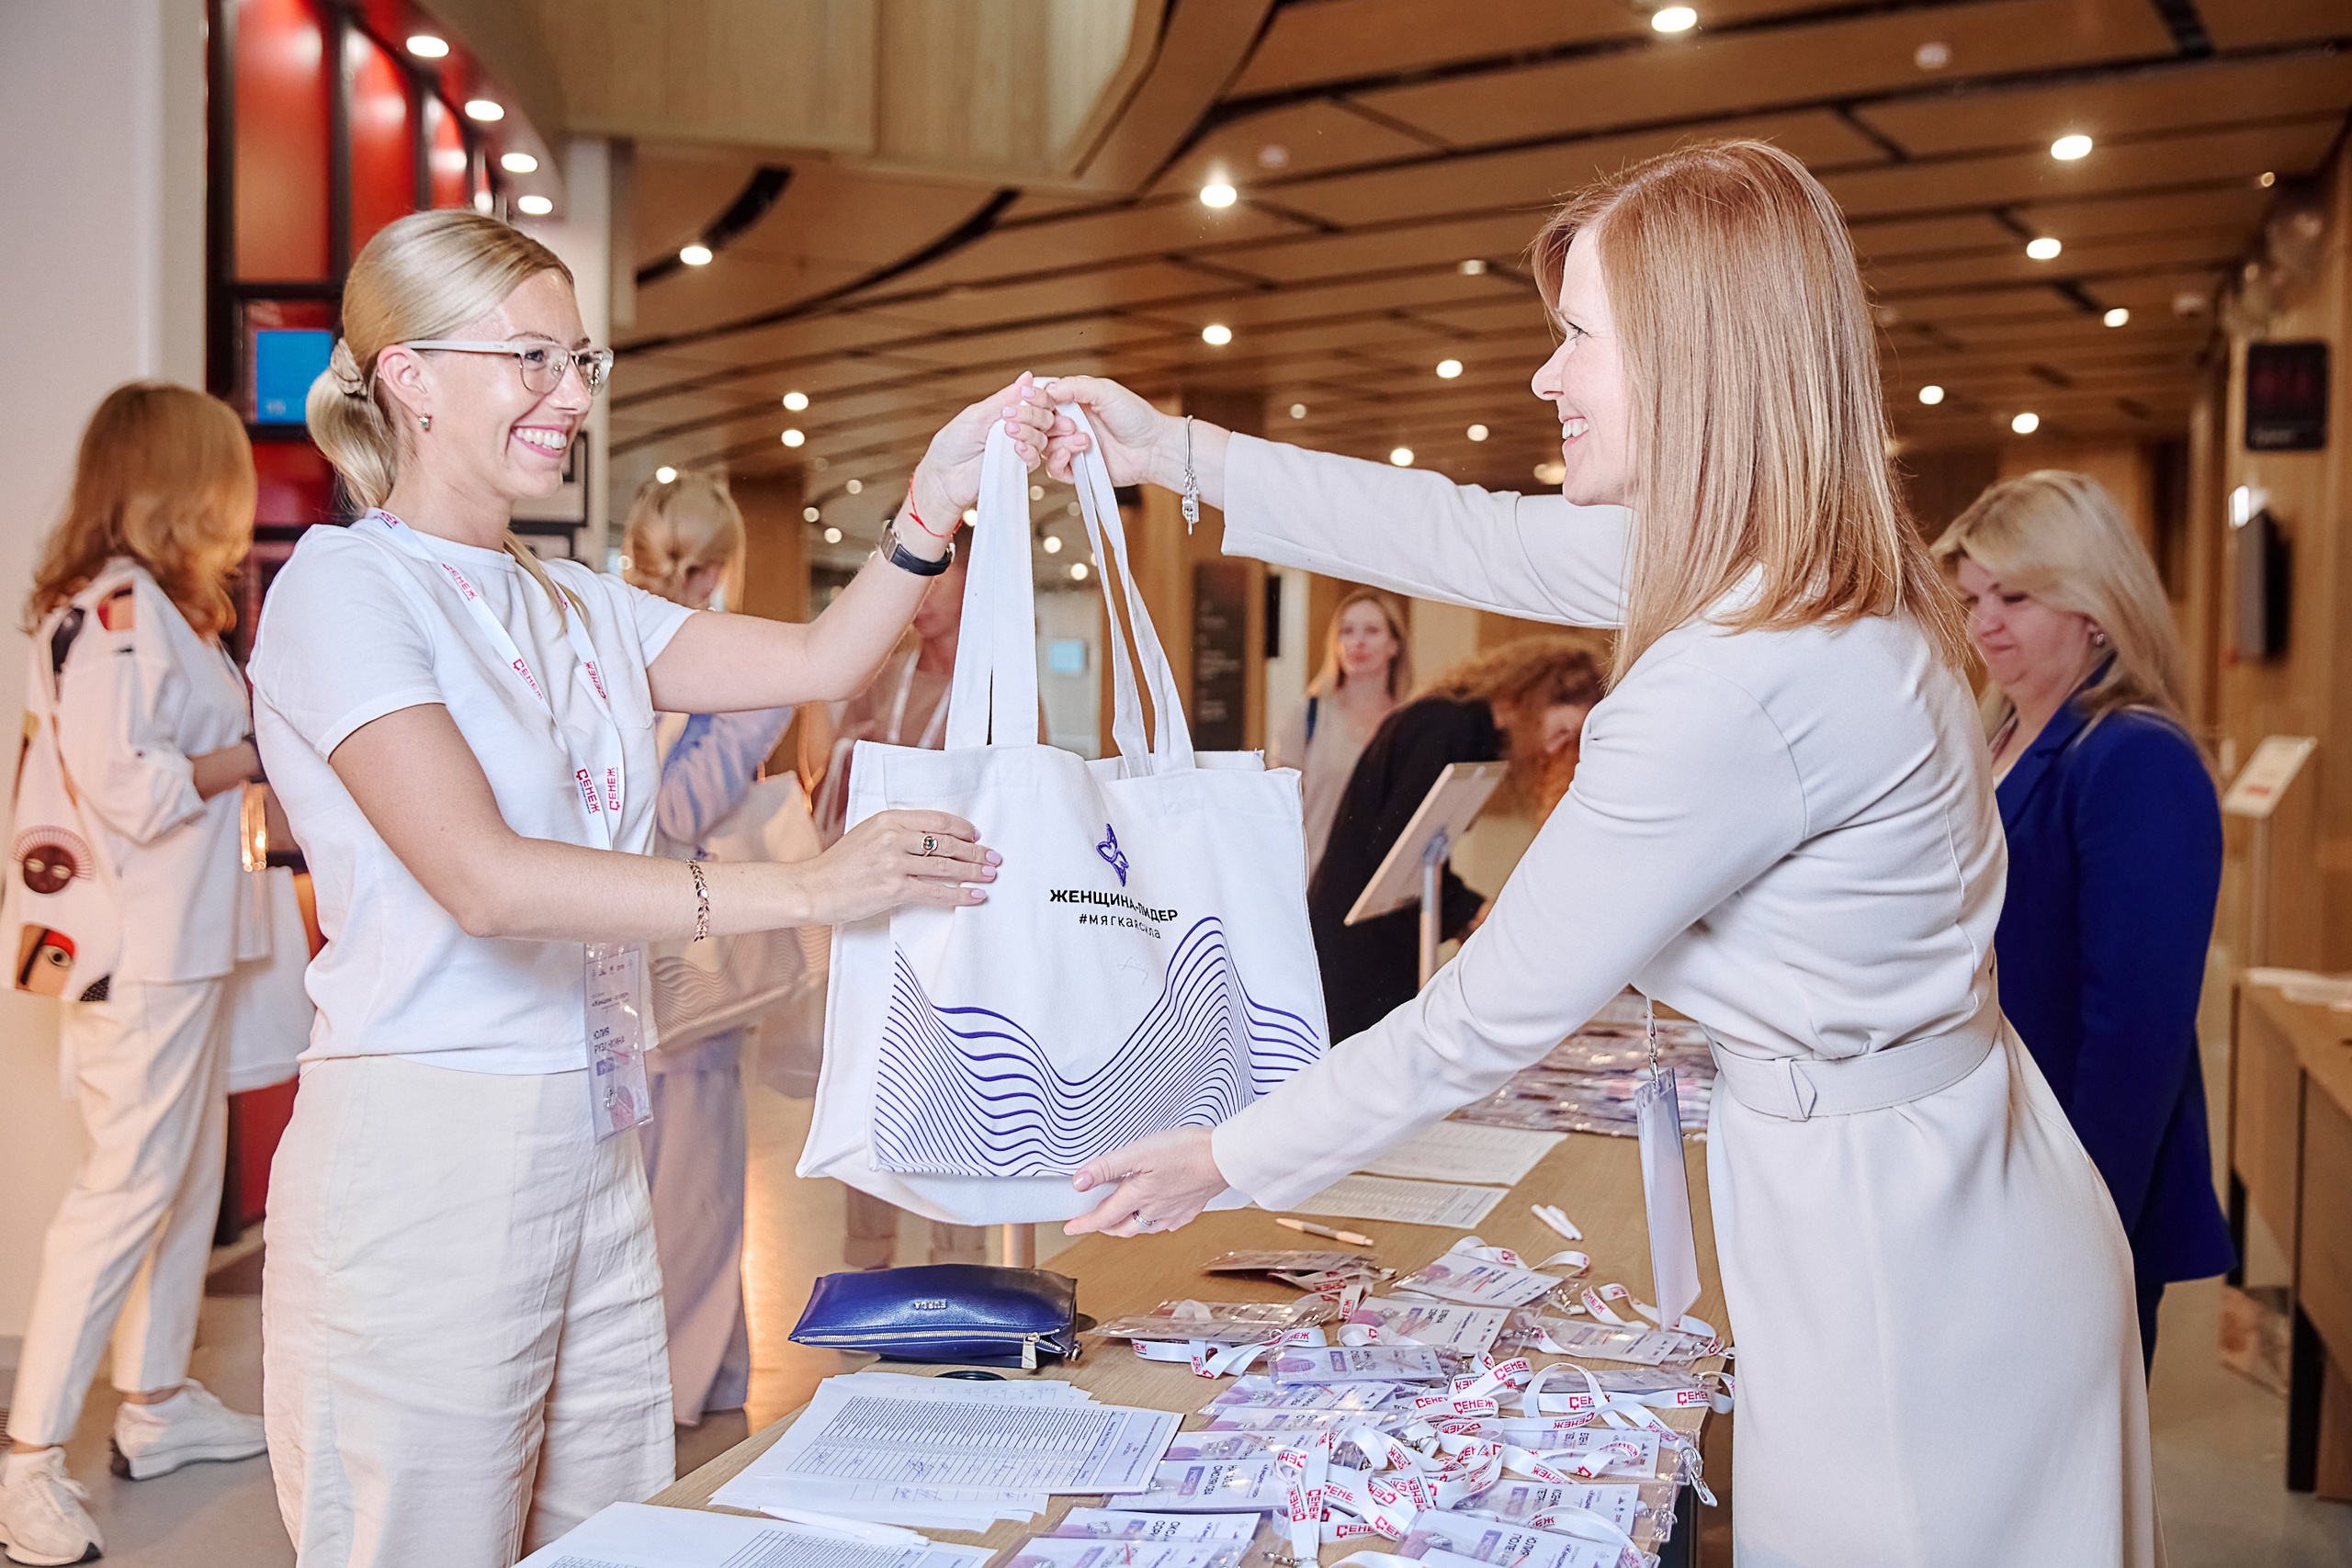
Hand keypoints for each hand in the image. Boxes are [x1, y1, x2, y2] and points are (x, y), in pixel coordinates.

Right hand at [796, 809, 996, 923]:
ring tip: (989, 875)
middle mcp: (893, 837)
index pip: (937, 820)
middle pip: (946, 843)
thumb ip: (897, 832)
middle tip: (993, 857)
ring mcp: (894, 863)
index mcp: (888, 819)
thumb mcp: (868, 834)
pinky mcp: (893, 889)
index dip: (962, 828)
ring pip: (945, 866)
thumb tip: (933, 840)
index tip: (976, 836)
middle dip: (975, 851)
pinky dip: (959, 895)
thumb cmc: (840, 864)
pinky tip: (974, 896)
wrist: (814, 887)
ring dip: (973, 871)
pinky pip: (935, 892)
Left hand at [909, 372, 1058, 525]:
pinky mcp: (1019, 468)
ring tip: (1008, 431)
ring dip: (1029, 432)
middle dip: (1032, 414)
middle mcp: (1018, 429)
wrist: (944, 475)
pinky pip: (1035, 460)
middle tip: (1009, 415)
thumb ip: (1005, 398)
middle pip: (1045, 418)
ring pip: (1042, 438)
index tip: (1027, 394)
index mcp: (1009, 411)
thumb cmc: (954, 443)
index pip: (1037, 401)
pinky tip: (1017, 448)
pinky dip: (1029, 452)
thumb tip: (1027, 377)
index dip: (1038, 396)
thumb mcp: (978, 414)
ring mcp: (1020, 449)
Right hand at [1041, 375, 1175, 488]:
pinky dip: (1059, 461)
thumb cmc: (1136, 417)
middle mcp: (1068, 423)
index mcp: (1072, 401)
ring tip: (1083, 438)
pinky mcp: (1076, 469)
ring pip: (1043, 446)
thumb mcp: (1106, 391)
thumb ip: (1075, 386)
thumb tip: (1048, 388)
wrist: (1154, 448)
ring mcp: (1070, 446)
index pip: (1040, 399)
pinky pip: (1053, 469)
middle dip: (1036, 423)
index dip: (1033, 400)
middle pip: (1035, 424)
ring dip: (1059, 442)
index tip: (1033, 399)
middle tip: (1058, 423)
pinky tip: (1075, 453)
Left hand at [1064, 1126, 1227, 1236]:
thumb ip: (1107, 1167)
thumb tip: (1079, 1182)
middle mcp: (1155, 1211)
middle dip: (1105, 1227)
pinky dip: (1155, 1223)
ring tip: (1121, 1218)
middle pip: (1123, 1228)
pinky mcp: (1191, 1208)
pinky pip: (1168, 1223)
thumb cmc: (1186, 1151)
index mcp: (1138, 1197)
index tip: (1070, 1227)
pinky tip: (1158, 1215)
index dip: (1083, 1223)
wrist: (1225, 1158)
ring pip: (1144, 1229)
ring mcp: (1174, 1212)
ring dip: (1128, 1227)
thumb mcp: (1139, 1152)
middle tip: (1094, 1221)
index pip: (1103, 1217)